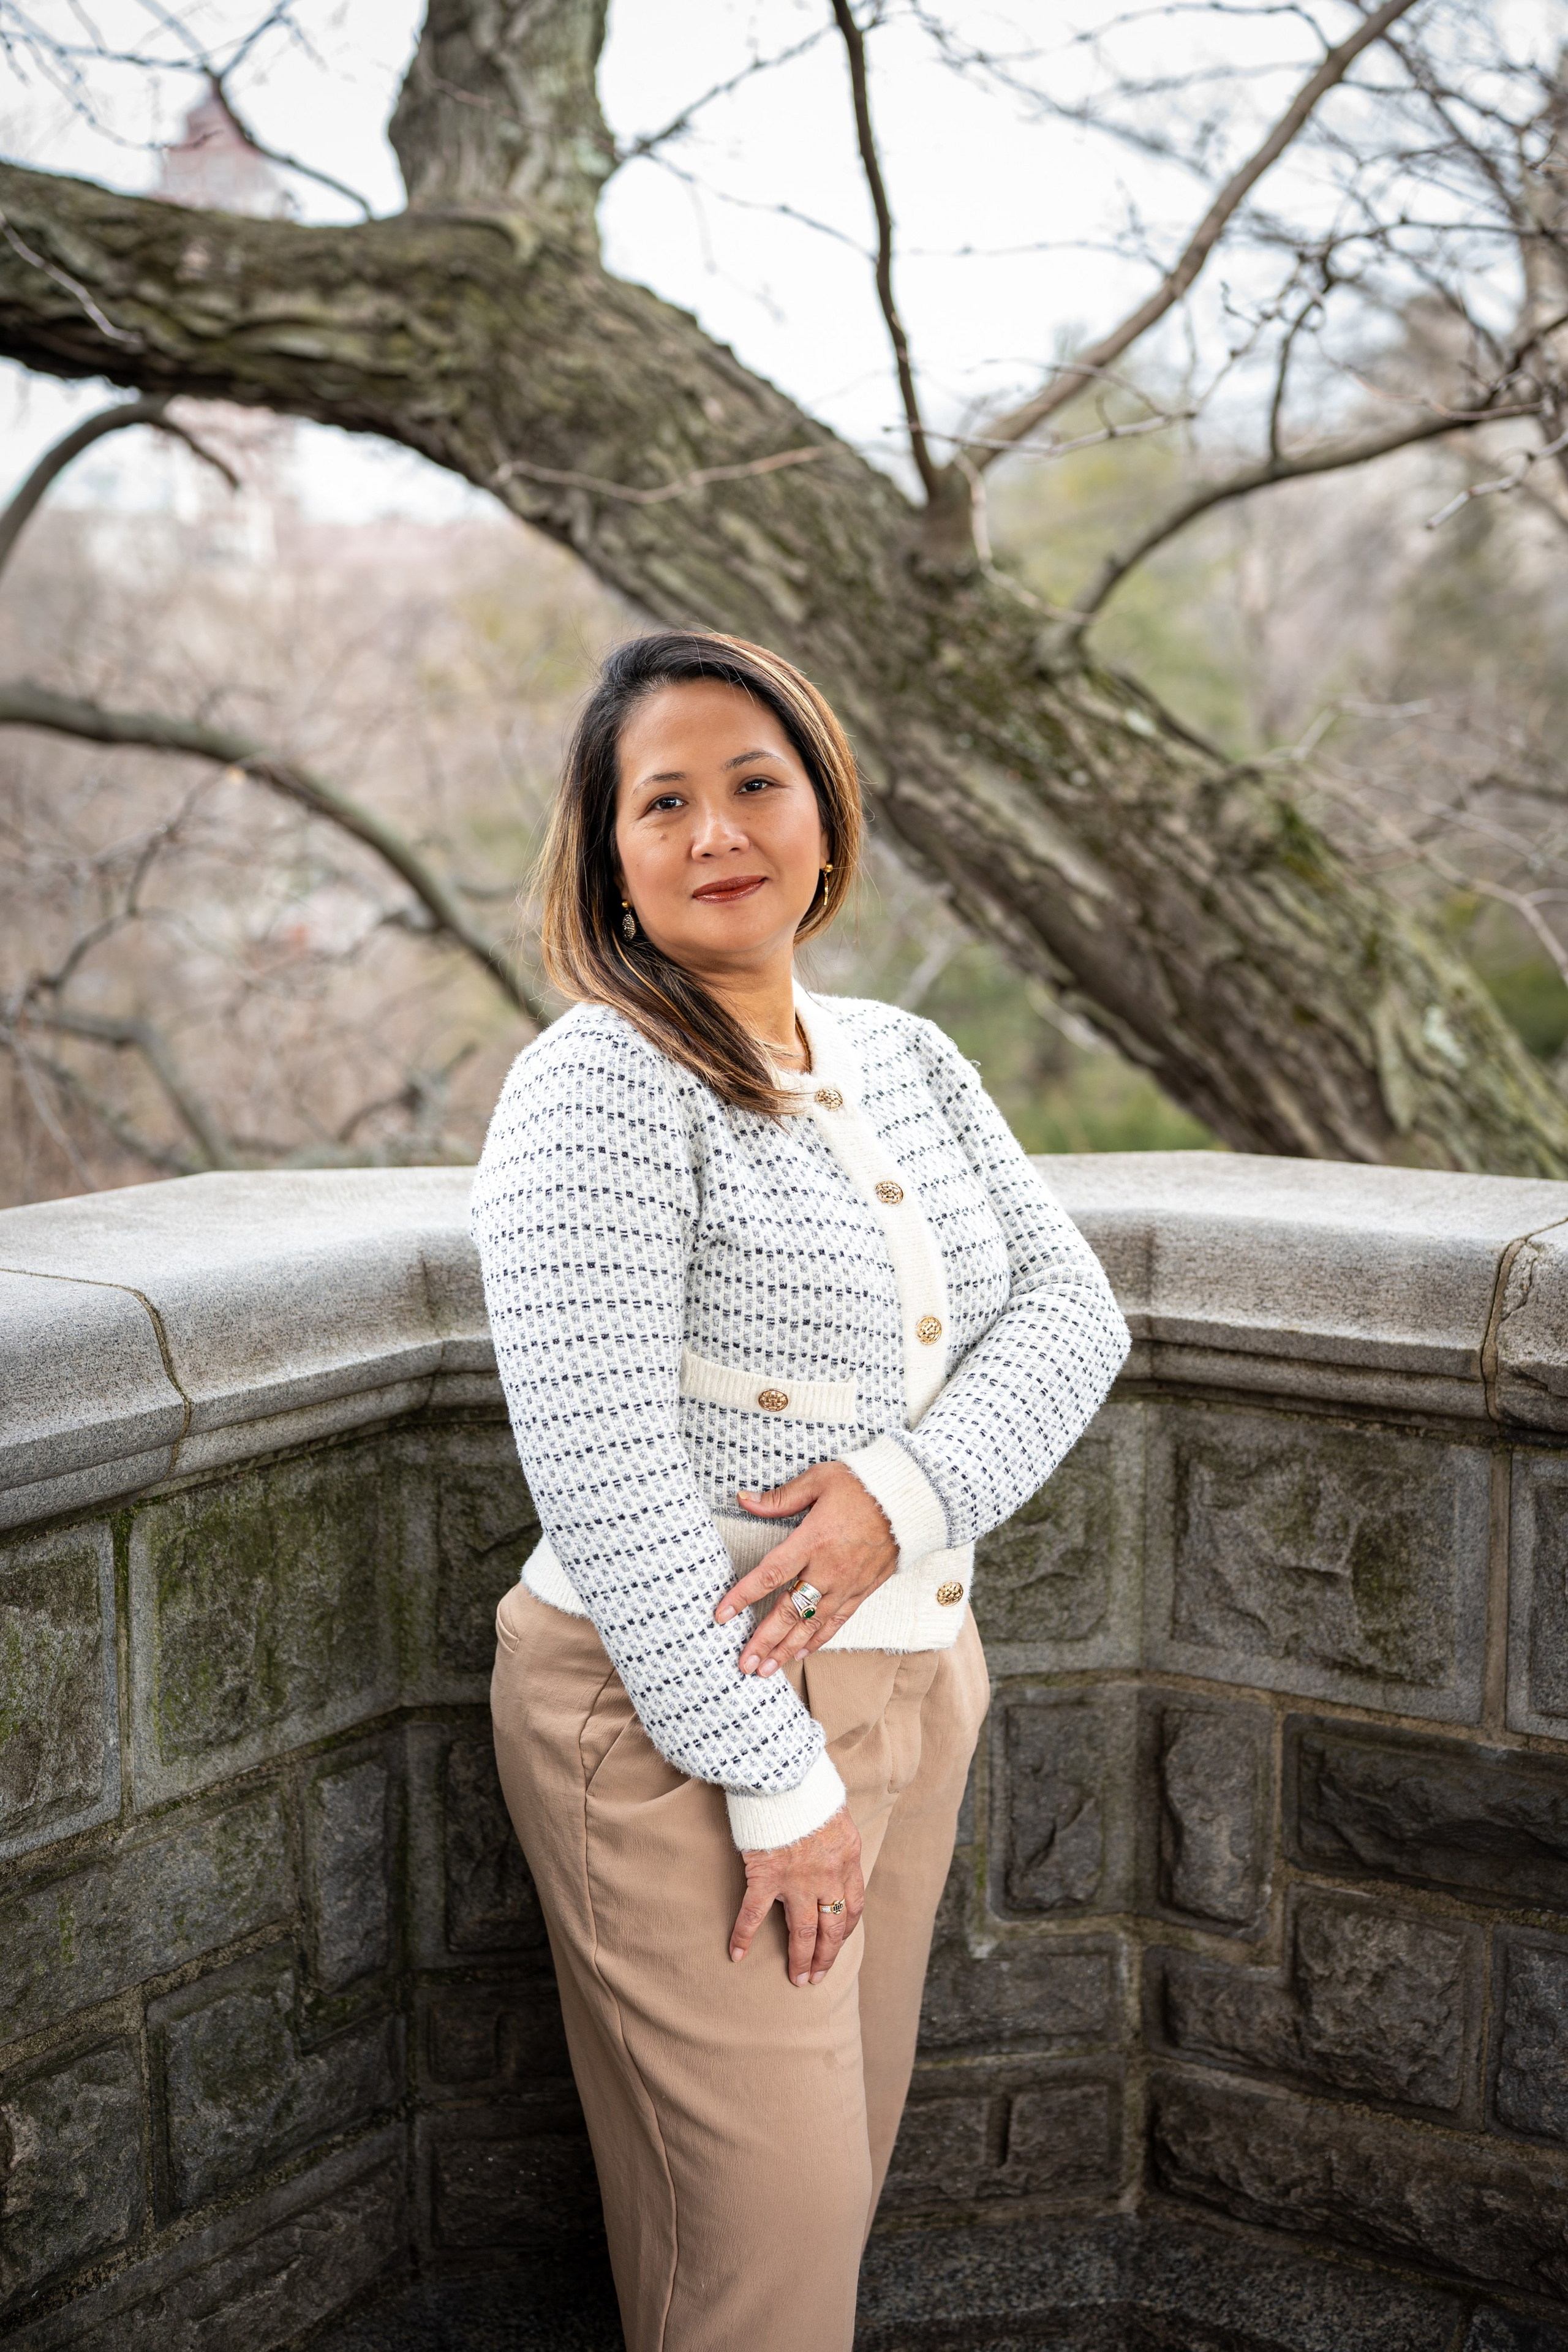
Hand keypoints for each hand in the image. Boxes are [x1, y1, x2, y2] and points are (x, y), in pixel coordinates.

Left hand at [714, 1460, 896, 1675]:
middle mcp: (829, 1569)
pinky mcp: (864, 1590)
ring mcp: (848, 1584)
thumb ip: (780, 1498)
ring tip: (766, 1670)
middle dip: (764, 1641)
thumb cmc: (863, 1484)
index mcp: (813, 1541)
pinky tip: (801, 1653)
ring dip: (787, 1650)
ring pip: (812, 1626)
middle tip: (744, 1663)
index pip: (771, 1575)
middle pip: (790, 1612)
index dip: (744, 1596)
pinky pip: (837, 1622)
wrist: (911, 1498)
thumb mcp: (819, 1480)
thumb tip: (744, 1500)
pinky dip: (818, 1641)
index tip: (722, 1615)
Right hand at [730, 1804, 864, 1984]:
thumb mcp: (837, 1813)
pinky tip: (737, 1954)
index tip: (837, 1944)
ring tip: (797, 1979)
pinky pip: (754, 1914)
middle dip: (826, 1956)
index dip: (845, 1930)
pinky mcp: (766, 1875)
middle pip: (831, 1927)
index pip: (853, 1906)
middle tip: (817, 1977)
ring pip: (802, 1930)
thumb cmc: (809, 1789)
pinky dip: (744, 1935)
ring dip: (800, 1958)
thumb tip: (834, 1850)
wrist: (785, 1775)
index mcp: (847, 1860)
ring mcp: (797, 1879)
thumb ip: (837, 1839)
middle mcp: (827, 1875)